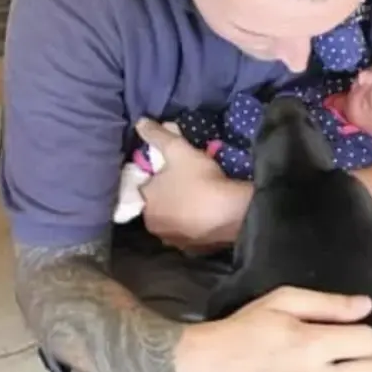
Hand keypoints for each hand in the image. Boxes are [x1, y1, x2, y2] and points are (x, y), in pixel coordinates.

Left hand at [135, 119, 249, 251]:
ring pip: (171, 222)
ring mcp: (172, 240)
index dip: (155, 178)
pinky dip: (193, 227)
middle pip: (156, 206)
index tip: (169, 172)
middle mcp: (153, 224)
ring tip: (197, 201)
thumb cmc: (200, 179)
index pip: (142, 187)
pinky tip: (205, 217)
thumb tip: (140, 122)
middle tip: (184, 184)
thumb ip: (158, 135)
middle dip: (166, 197)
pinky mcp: (191, 249)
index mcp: (145, 201)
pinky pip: (188, 235)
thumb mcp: (178, 150)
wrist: (232, 212)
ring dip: (179, 214)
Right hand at [177, 286, 371, 371]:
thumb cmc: (244, 330)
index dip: (367, 336)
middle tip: (354, 361)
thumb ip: (329, 303)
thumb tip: (368, 306)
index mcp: (311, 344)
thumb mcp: (284, 302)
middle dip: (369, 364)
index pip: (369, 342)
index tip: (355, 337)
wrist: (205, 365)